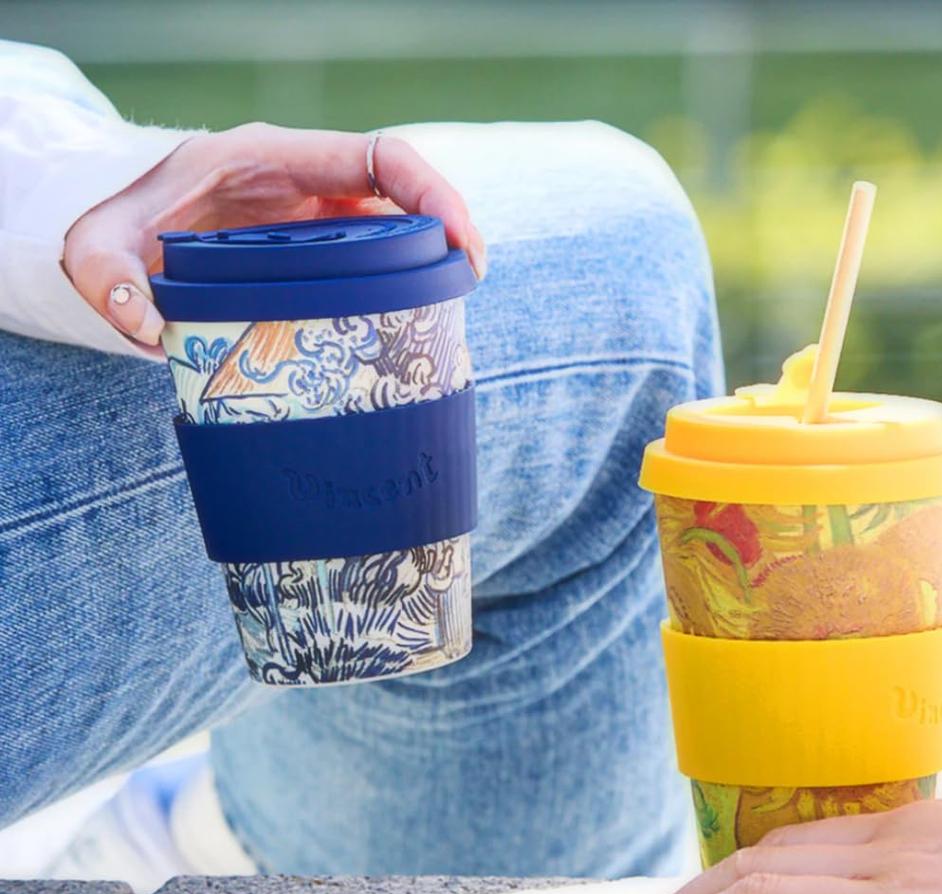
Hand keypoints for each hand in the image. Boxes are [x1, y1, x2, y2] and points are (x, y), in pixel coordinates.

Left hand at [63, 123, 485, 350]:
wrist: (127, 233)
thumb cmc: (123, 225)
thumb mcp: (100, 243)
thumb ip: (105, 272)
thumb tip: (144, 321)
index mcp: (270, 159)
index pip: (372, 155)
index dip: (427, 189)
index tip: (458, 236)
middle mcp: (305, 184)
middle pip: (399, 189)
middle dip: (447, 225)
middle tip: (472, 277)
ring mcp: (317, 218)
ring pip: (394, 225)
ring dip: (432, 258)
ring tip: (457, 303)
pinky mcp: (319, 252)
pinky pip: (376, 258)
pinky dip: (404, 282)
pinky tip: (418, 318)